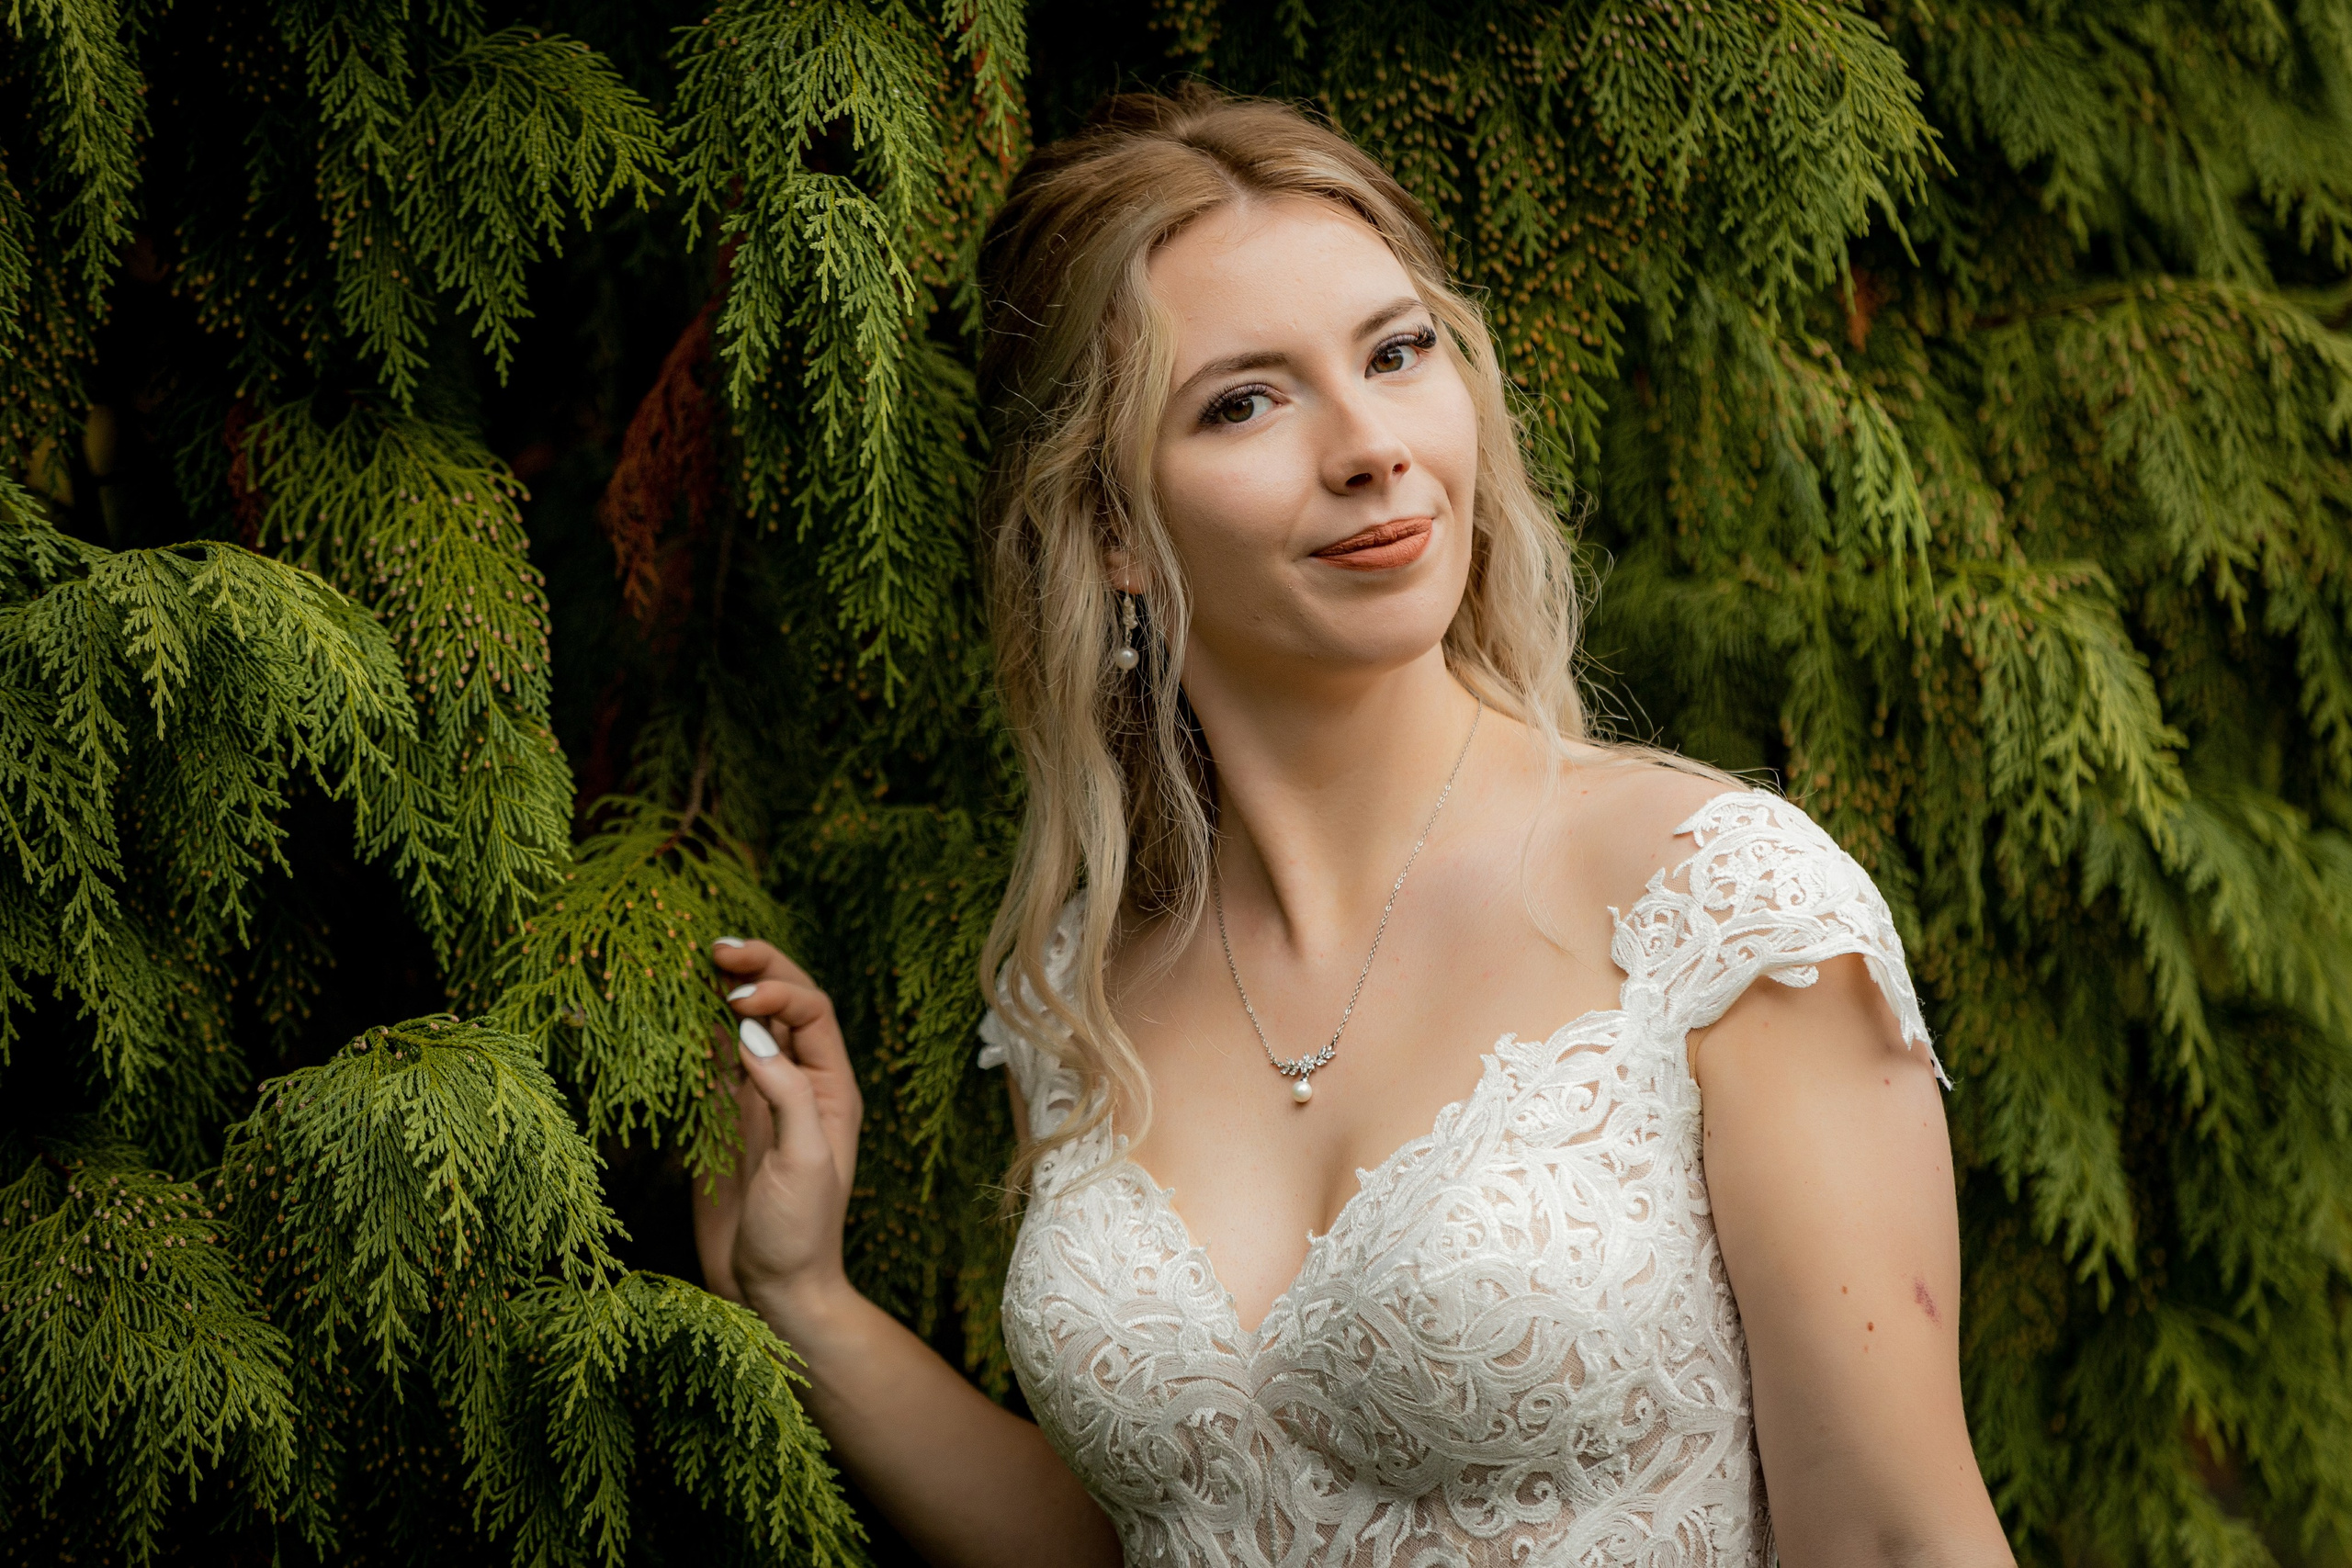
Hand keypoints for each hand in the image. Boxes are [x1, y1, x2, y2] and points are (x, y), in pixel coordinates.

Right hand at [693, 938, 862, 1323]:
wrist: (771, 1292)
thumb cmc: (801, 1234)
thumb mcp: (803, 1163)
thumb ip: (782, 1094)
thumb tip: (747, 1031)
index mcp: (831, 1089)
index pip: (811, 1012)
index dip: (777, 992)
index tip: (736, 1001)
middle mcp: (799, 1084)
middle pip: (782, 1005)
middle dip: (756, 970)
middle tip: (714, 947)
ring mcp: (759, 1099)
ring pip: (746, 1026)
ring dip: (726, 991)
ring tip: (695, 961)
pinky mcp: (724, 1120)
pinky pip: (713, 1060)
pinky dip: (697, 1030)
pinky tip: (678, 1009)